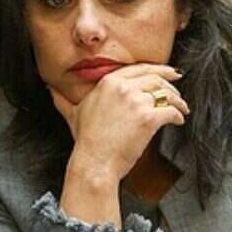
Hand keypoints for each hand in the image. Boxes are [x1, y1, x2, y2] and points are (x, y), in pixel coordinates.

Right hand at [51, 63, 187, 182]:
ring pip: (166, 94)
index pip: (140, 69)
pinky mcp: (149, 118)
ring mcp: (136, 102)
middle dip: (171, 85)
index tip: (168, 73)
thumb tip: (49, 89)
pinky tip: (178, 121)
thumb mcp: (73, 114)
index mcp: (108, 82)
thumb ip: (63, 99)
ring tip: (182, 108)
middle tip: (178, 92)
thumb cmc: (85, 141)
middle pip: (156, 79)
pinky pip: (171, 111)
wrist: (94, 162)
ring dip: (178, 101)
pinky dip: (178, 116)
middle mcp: (123, 87)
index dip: (158, 70)